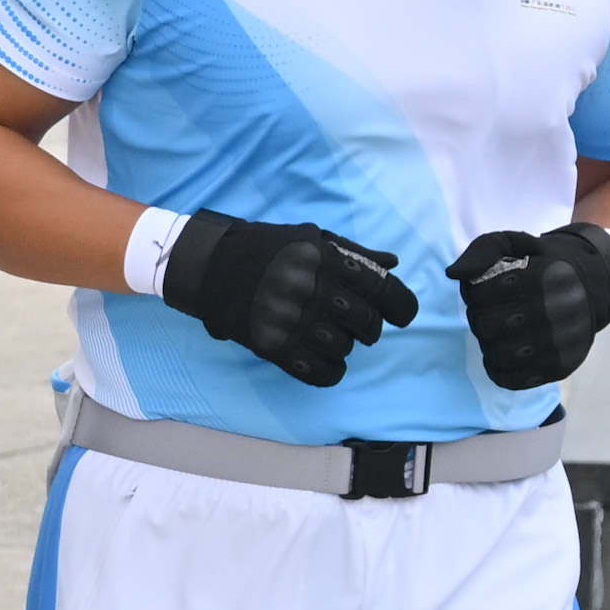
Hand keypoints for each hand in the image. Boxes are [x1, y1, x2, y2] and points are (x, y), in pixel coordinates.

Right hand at [160, 210, 417, 387]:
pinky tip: (323, 362)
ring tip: (328, 336)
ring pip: (344, 349)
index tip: (401, 316)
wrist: (207, 265)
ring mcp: (289, 319)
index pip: (382, 290)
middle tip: (355, 324)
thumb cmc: (263, 249)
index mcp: (324, 259)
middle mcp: (310, 289)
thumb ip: (352, 252)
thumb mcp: (309, 238)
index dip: (402, 307)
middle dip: (368, 328)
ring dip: (343, 346)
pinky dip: (329, 371)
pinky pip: (318, 371)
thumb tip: (393, 265)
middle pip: (367, 324)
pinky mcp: (271, 345)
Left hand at [450, 222, 609, 390]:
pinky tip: (506, 353)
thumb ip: (482, 251)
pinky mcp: (560, 367)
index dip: (474, 292)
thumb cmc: (543, 264)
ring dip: (489, 343)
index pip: (479, 294)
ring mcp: (559, 343)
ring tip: (500, 332)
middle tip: (493, 312)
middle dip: (480, 318)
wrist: (594, 285)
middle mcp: (553, 312)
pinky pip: (512, 379)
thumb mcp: (514, 243)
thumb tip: (453, 274)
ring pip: (496, 354)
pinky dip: (500, 369)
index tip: (488, 290)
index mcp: (541, 278)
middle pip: (485, 326)